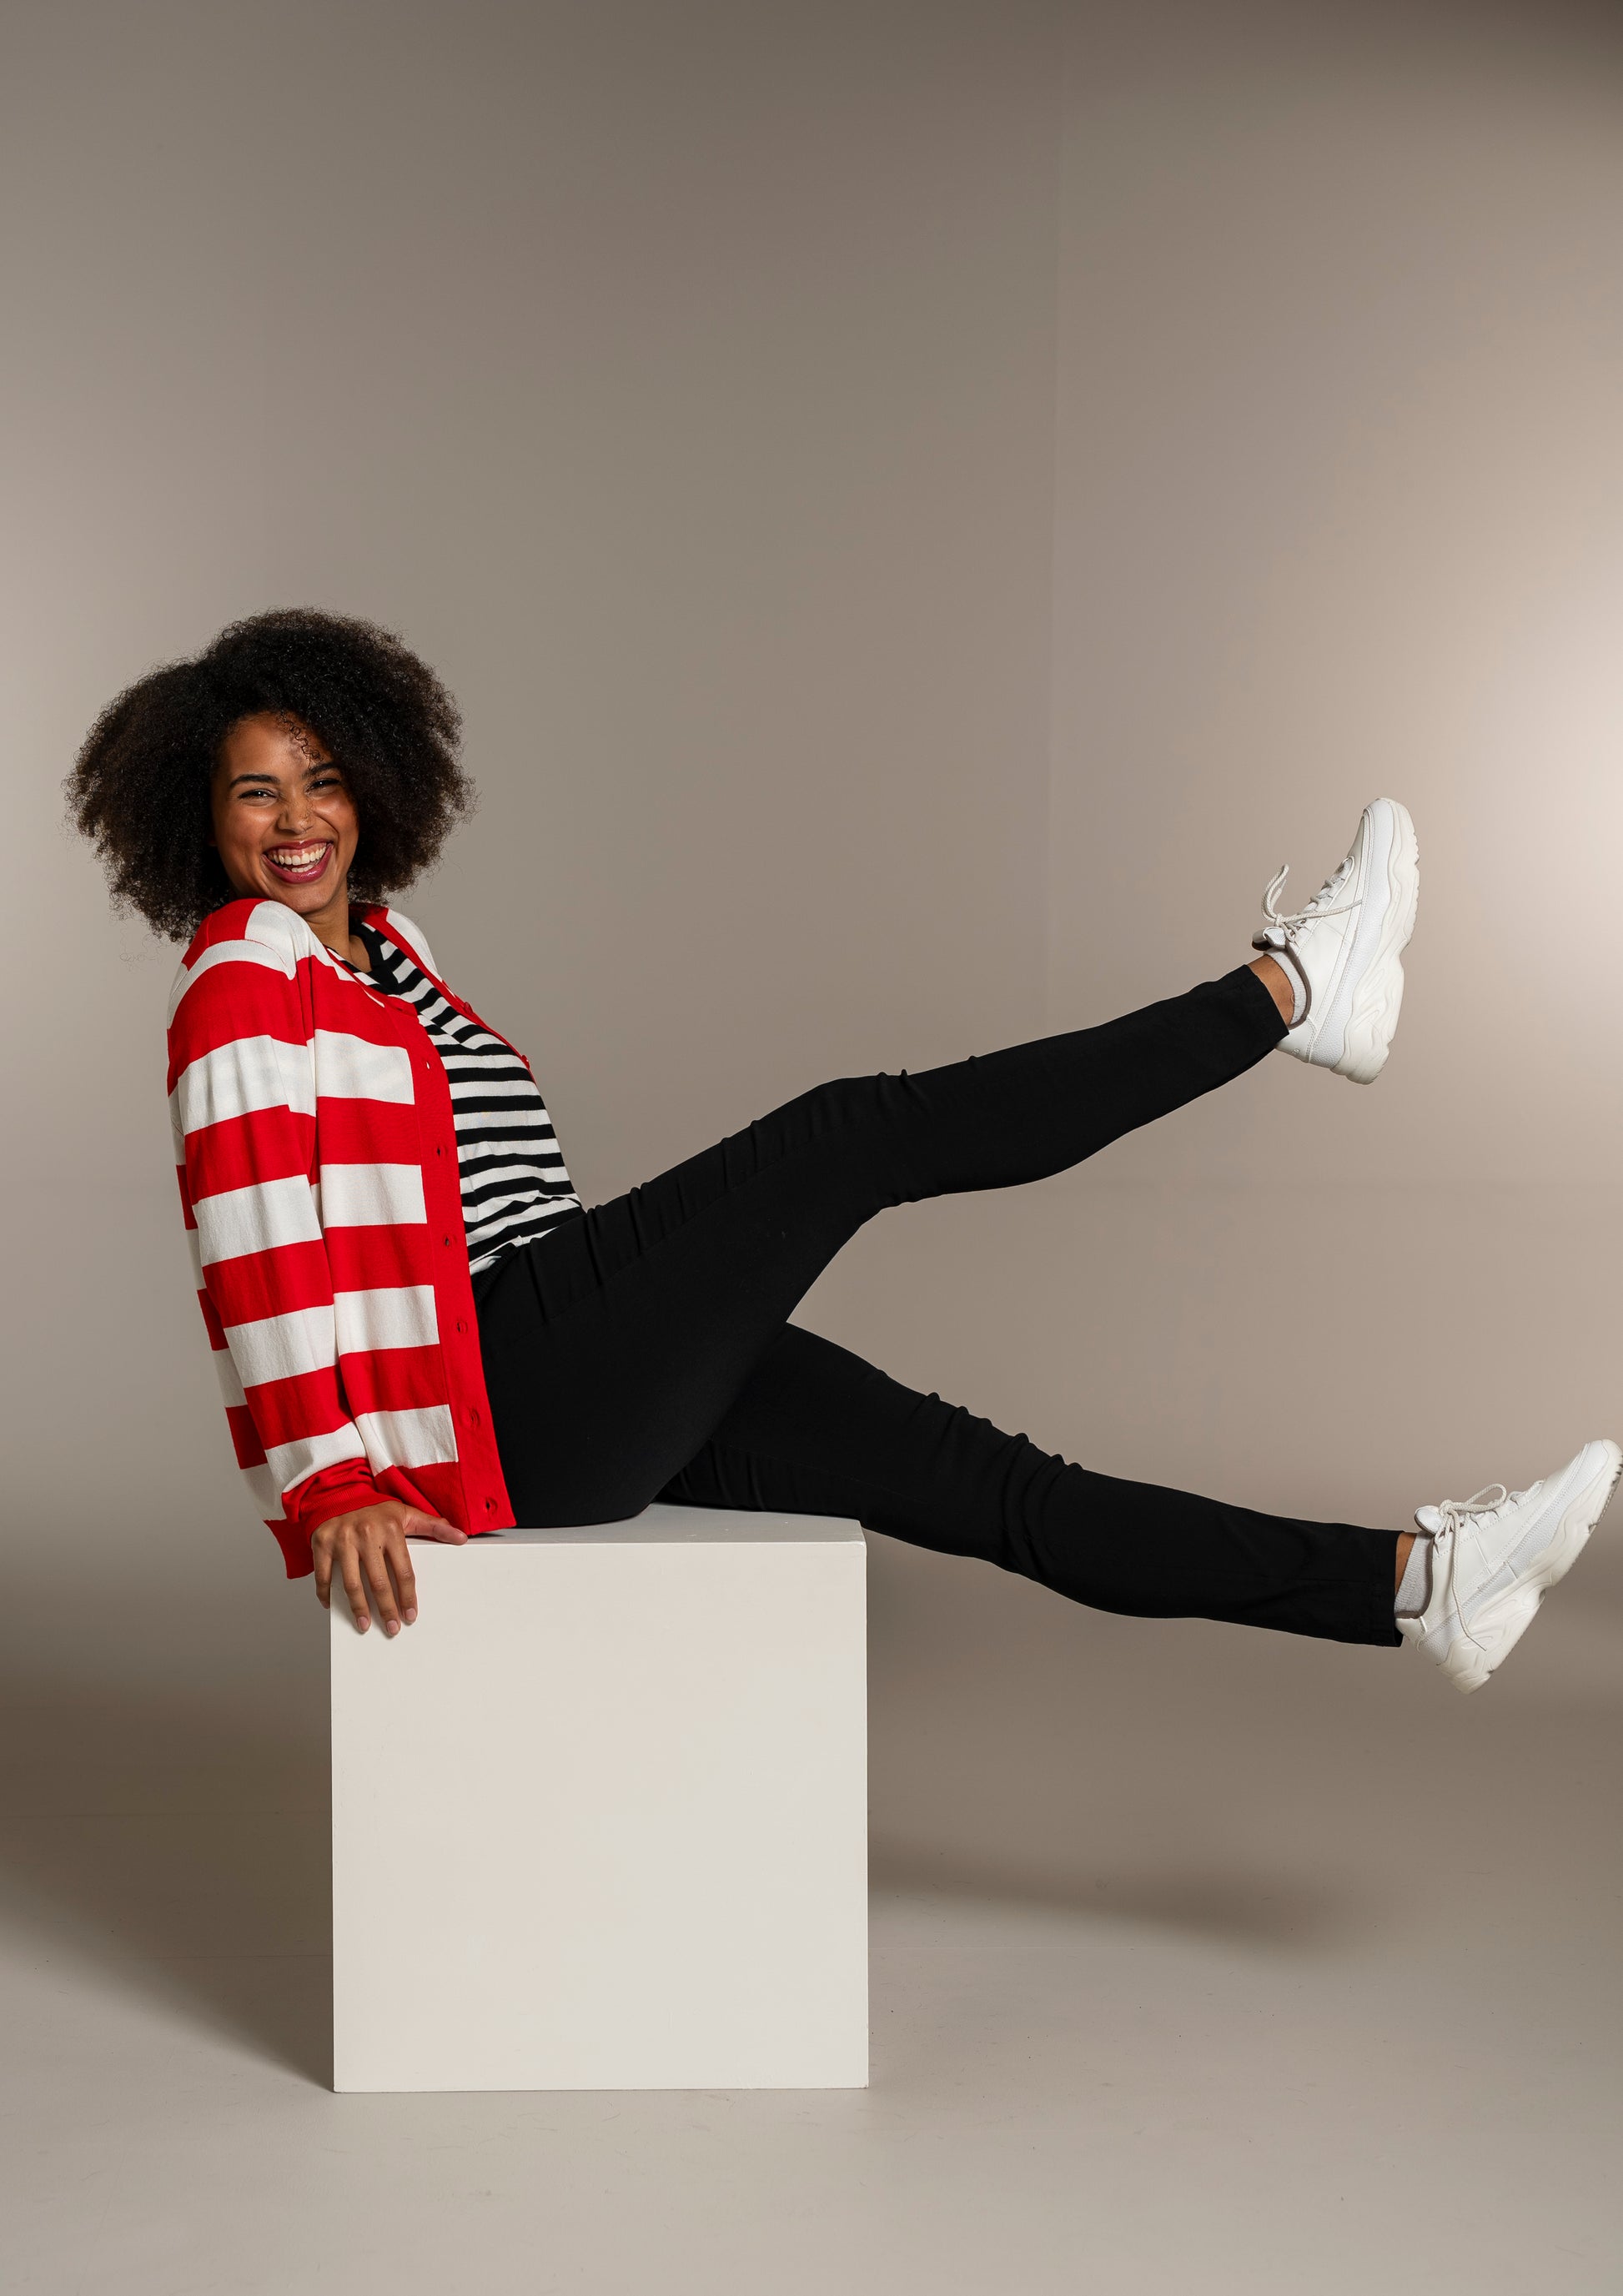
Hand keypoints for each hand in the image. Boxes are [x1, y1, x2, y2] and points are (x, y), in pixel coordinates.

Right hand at [311, 1501, 466, 1635]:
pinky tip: (333, 1606)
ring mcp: (342, 1540)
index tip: (411, 1615)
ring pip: (351, 1583)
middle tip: (392, 1627)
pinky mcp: (321, 1544)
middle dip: (387, 1609)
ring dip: (359, 1608)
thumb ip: (434, 1526)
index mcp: (390, 1529)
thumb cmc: (375, 1509)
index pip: (403, 1571)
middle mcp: (366, 1535)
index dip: (408, 1596)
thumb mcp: (407, 1513)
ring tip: (365, 1624)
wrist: (339, 1493)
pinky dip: (326, 1594)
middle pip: (378, 1582)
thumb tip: (461, 1537)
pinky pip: (323, 1575)